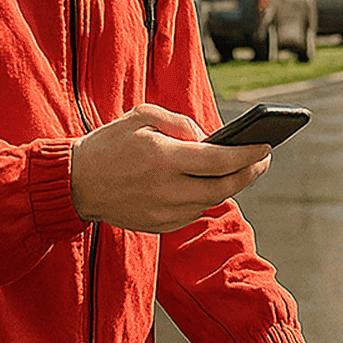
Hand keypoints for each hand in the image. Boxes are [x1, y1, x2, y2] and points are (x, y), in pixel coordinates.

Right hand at [69, 105, 270, 232]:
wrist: (75, 182)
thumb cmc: (111, 143)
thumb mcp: (142, 116)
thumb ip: (181, 123)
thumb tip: (212, 138)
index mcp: (164, 159)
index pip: (220, 160)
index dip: (249, 154)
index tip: (266, 146)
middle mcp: (166, 190)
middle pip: (224, 187)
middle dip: (250, 172)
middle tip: (264, 159)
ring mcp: (163, 212)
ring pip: (212, 201)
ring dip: (232, 185)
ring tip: (245, 169)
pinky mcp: (158, 226)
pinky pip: (194, 212)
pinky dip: (207, 197)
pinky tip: (215, 183)